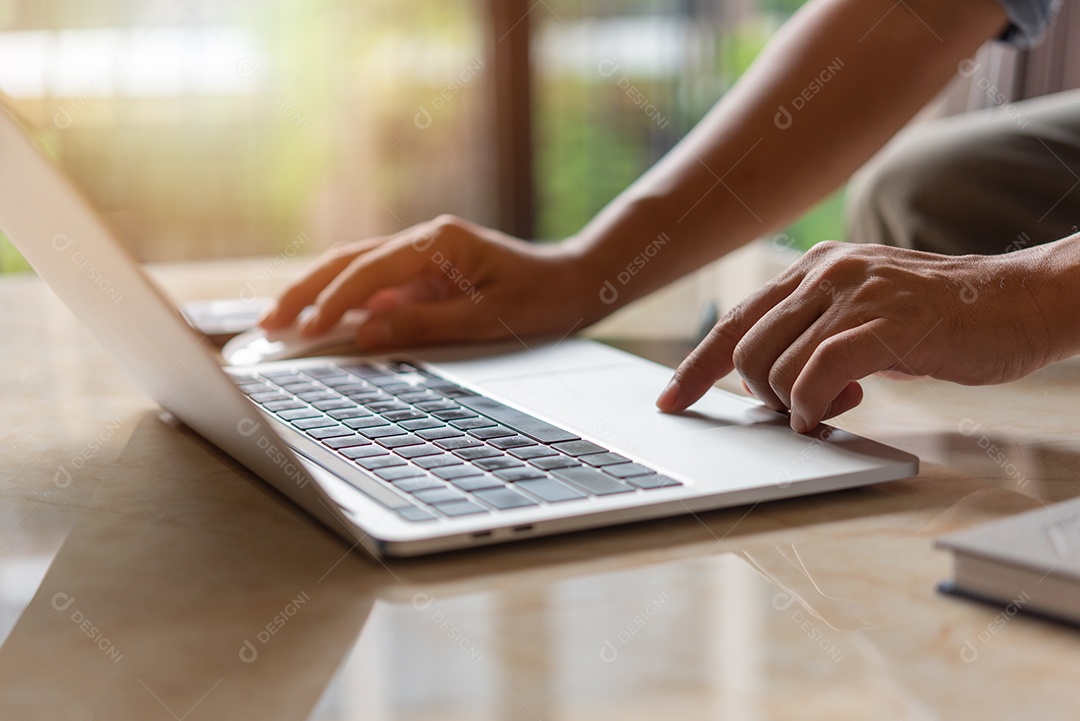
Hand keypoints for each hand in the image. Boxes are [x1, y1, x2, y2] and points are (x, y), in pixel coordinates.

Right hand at [260, 215, 598, 349]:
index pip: (369, 271)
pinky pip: (373, 285)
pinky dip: (343, 303)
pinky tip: (320, 323)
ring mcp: (420, 255)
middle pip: (347, 261)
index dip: (333, 302)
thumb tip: (365, 332)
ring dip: (315, 294)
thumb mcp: (487, 319)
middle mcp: (423, 241)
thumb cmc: (541, 298)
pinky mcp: (422, 273)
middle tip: (268, 325)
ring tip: (280, 323)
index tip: (306, 331)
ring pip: (353, 269)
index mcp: (438, 243)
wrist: (574, 282)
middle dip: (304, 292)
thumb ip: (424, 324)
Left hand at [656, 240, 1067, 431]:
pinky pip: (818, 373)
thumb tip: (774, 385)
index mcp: (815, 266)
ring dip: (792, 404)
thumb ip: (817, 336)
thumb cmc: (944, 318)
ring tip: (830, 408)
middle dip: (757, 394)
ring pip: (775, 364)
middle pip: (744, 348)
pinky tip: (839, 410)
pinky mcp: (886, 322)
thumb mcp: (865, 313)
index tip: (671, 400)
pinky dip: (814, 404)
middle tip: (797, 409)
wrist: (1023, 301)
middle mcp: (826, 270)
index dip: (696, 365)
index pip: (734, 319)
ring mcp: (856, 293)